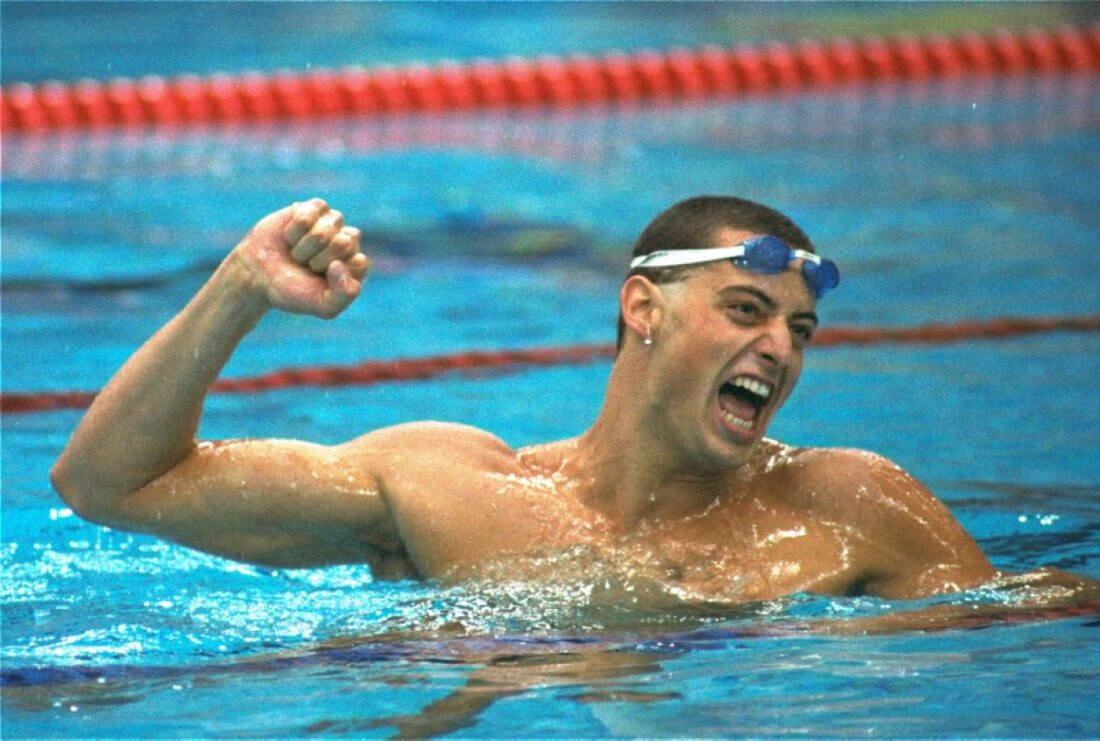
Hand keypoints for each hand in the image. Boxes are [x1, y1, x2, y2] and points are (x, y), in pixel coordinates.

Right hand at [233, 198, 370, 317]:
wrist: (258, 276)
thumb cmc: (293, 291)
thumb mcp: (324, 306)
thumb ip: (345, 294)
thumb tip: (348, 261)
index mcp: (356, 265)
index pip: (359, 263)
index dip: (334, 272)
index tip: (319, 279)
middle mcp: (348, 242)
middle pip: (343, 243)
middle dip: (318, 259)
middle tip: (306, 266)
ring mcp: (332, 223)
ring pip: (323, 231)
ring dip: (304, 246)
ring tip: (297, 253)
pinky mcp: (314, 208)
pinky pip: (309, 214)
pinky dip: (295, 229)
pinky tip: (290, 236)